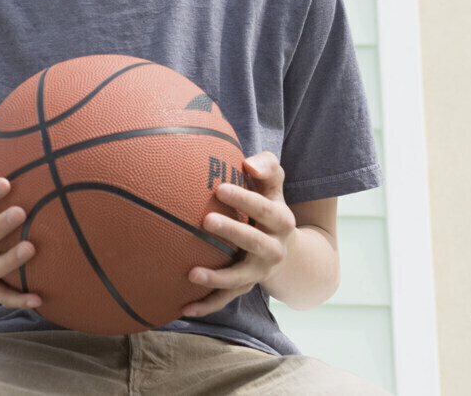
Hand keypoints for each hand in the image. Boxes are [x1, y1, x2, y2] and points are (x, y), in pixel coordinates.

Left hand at [181, 151, 295, 317]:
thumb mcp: (273, 182)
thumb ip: (267, 167)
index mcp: (280, 221)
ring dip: (218, 278)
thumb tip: (249, 163)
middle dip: (233, 232)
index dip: (244, 198)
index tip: (220, 187)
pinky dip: (207, 305)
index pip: (265, 209)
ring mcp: (259, 271)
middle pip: (255, 243)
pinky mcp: (244, 286)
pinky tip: (183, 308)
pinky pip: (226, 299)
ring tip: (191, 274)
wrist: (287, 248)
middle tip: (207, 220)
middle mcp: (274, 249)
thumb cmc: (267, 203)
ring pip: (241, 278)